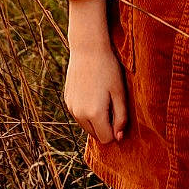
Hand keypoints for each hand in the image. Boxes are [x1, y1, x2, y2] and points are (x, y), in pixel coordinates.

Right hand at [63, 0, 128, 143]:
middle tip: (112, 105)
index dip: (116, 131)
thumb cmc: (108, 69)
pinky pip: (79, 115)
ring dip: (96, 120)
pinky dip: (87, 111)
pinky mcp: (67, 101)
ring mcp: (71, 108)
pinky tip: (92, 93)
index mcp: (94, 113)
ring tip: (102, 98)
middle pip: (96, 135)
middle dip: (105, 126)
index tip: (120, 115)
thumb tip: (118, 138)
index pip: (107, 139)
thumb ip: (121, 118)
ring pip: (86, 127)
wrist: (87, 49)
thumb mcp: (120, 93)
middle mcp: (79, 114)